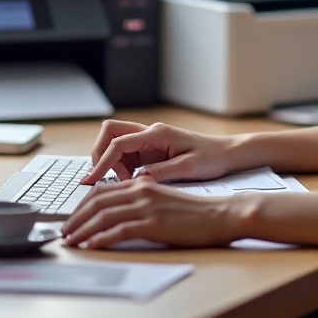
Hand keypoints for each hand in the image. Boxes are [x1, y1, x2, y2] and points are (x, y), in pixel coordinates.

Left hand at [62, 176, 237, 248]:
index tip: (71, 220)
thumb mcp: (163, 199)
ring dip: (82, 230)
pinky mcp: (153, 223)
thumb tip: (119, 215)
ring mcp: (147, 207)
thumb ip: (141, 202)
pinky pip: (119, 230)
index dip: (81, 206)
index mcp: (142, 183)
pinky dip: (101, 239)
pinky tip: (91, 246)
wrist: (220, 214)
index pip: (101, 191)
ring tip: (71, 242)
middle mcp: (141, 191)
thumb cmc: (194, 212)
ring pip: (103, 216)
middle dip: (75, 218)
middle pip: (96, 201)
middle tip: (63, 233)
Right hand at [81, 119, 237, 183]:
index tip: (91, 180)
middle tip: (105, 179)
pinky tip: (132, 183)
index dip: (101, 162)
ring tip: (125, 184)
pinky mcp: (151, 150)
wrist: (227, 153)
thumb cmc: (212, 158)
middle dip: (100, 154)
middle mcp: (150, 133)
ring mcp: (149, 141)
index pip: (118, 143)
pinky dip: (121, 168)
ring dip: (112, 164)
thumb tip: (136, 180)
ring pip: (115, 144)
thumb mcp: (188, 168)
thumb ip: (160, 172)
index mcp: (157, 134)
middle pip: (110, 133)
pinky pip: (126, 155)